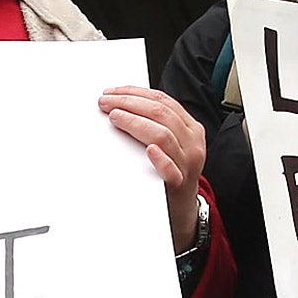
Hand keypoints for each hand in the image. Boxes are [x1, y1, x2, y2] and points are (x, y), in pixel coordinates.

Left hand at [98, 87, 205, 250]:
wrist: (182, 206)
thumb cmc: (172, 170)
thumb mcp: (171, 142)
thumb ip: (155, 123)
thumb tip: (122, 103)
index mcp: (190, 128)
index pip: (163, 101)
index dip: (135, 93)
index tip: (112, 92)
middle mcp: (191, 142)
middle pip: (161, 114)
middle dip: (130, 103)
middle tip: (106, 103)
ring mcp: (187, 163)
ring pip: (163, 136)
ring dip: (136, 123)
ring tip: (116, 117)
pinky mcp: (179, 184)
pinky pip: (171, 170)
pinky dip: (160, 159)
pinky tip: (148, 150)